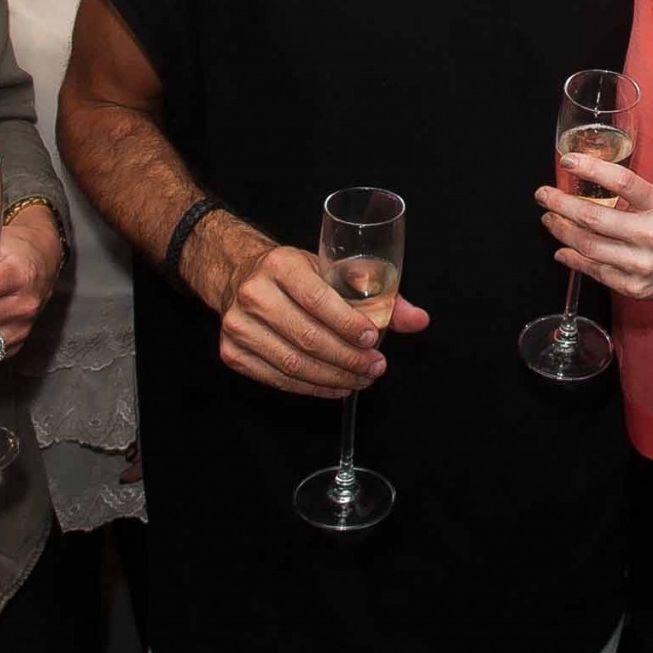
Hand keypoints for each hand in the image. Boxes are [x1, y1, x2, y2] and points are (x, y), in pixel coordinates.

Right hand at [214, 239, 428, 398]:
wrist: (242, 277)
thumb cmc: (296, 275)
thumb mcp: (333, 270)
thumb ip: (379, 294)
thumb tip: (419, 320)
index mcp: (280, 264)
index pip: (319, 300)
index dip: (348, 325)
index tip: (373, 339)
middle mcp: (254, 294)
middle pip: (307, 337)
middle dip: (348, 358)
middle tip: (375, 367)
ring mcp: (239, 326)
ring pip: (292, 363)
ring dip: (334, 377)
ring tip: (361, 379)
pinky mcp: (232, 353)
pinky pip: (278, 379)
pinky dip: (312, 387)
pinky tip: (336, 386)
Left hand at [537, 155, 652, 315]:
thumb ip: (634, 199)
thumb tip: (591, 184)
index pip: (621, 181)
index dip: (590, 167)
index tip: (568, 160)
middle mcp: (650, 235)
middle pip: (593, 216)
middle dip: (560, 203)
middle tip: (544, 194)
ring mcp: (640, 264)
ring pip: (587, 246)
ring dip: (562, 230)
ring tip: (550, 219)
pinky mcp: (633, 287)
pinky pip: (594, 271)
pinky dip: (573, 258)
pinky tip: (563, 249)